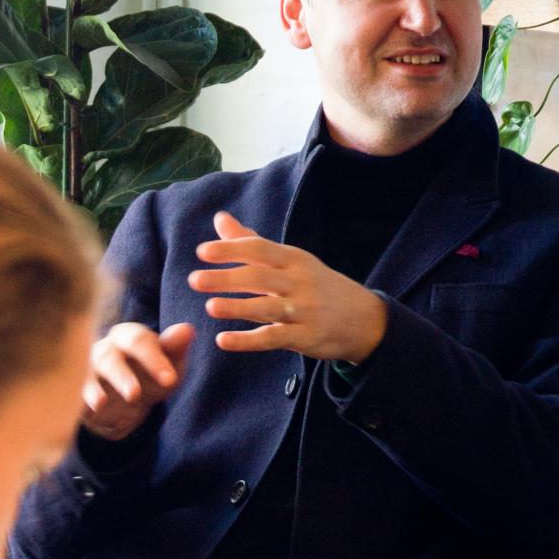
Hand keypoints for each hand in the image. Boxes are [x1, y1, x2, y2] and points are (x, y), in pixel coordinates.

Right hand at [81, 320, 195, 439]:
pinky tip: (87, 411)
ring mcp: (86, 370)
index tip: (170, 379)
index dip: (154, 360)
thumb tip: (187, 330)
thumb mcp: (170, 363)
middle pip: (110, 357)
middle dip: (122, 376)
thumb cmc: (153, 374)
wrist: (131, 403)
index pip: (140, 341)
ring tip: (101, 403)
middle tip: (135, 395)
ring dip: (94, 390)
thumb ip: (176, 347)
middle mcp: (105, 348)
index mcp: (129, 335)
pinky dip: (79, 403)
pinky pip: (74, 396)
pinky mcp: (76, 392)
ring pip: (86, 376)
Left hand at [188, 212, 387, 364]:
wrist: (364, 318)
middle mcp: (300, 282)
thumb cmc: (318, 286)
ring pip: (267, 307)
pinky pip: (274, 338)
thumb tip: (219, 218)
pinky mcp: (306, 338)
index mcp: (295, 260)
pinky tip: (224, 340)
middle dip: (227, 277)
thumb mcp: (292, 261)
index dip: (231, 249)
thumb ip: (252, 242)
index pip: (261, 249)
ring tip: (209, 306)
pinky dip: (248, 340)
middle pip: (260, 276)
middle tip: (195, 279)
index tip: (202, 252)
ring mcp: (305, 311)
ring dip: (238, 307)